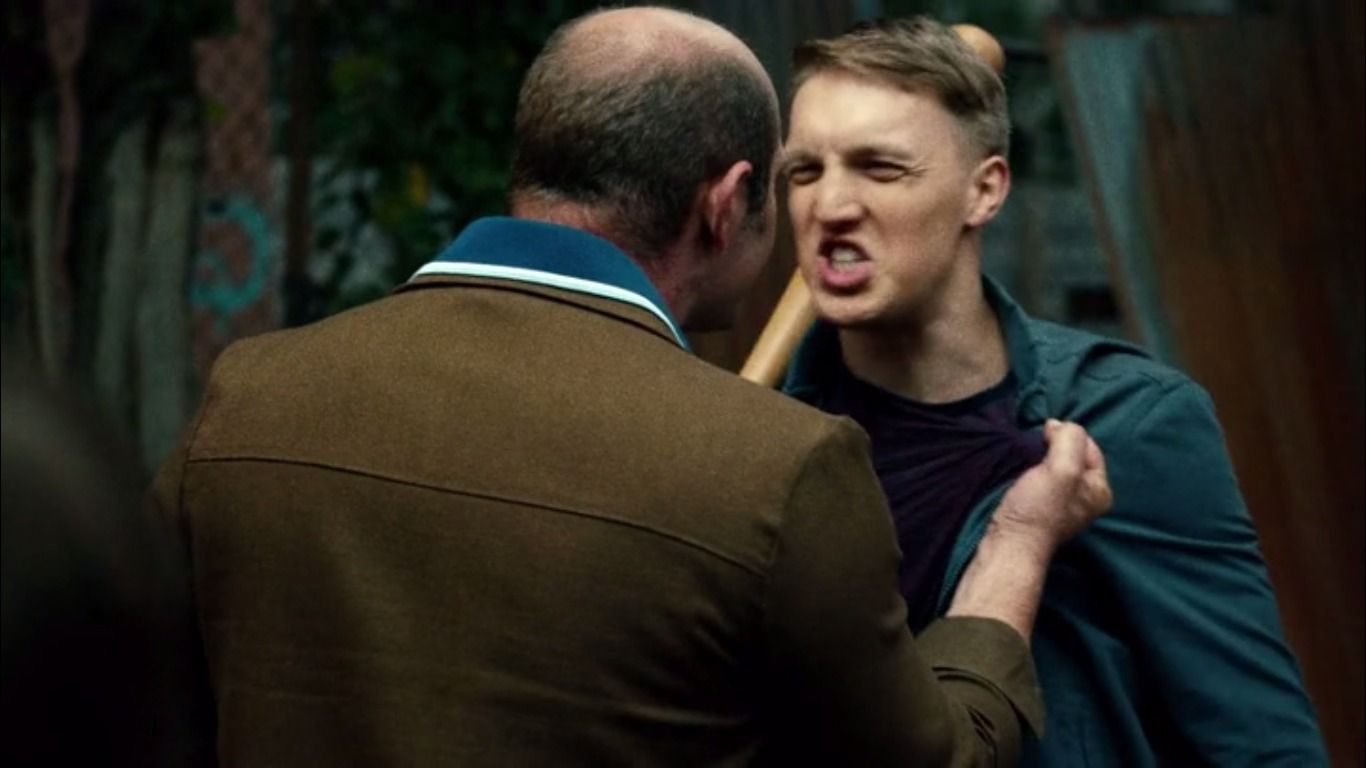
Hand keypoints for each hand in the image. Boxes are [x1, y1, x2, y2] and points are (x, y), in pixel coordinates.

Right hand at [989, 419, 1110, 557]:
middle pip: (1071, 455)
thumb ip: (1069, 439)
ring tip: (1025, 459)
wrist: (1008, 544)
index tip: (1045, 437)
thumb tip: (1057, 426)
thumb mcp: (1062, 467)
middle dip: (1053, 446)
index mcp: (1099, 489)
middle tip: (1034, 448)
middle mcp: (1085, 498)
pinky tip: (1020, 472)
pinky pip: (1040, 478)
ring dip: (1039, 457)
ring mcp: (1062, 505)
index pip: (1088, 445)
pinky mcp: (1041, 509)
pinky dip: (1030, 470)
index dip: (1067, 435)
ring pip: (1053, 466)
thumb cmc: (1038, 509)